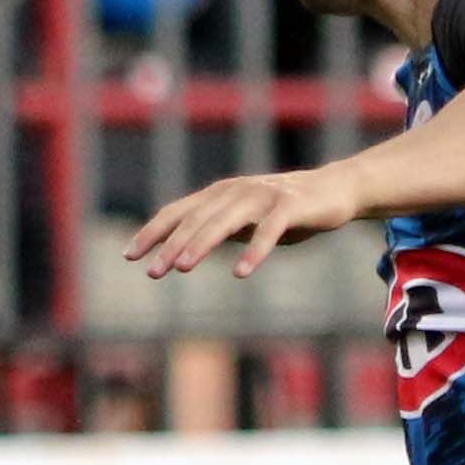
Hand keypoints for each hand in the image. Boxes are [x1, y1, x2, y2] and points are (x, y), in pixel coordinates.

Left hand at [124, 163, 363, 277]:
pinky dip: (254, 251)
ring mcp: (262, 197)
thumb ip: (216, 229)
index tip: (130, 256)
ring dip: (201, 244)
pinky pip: (269, 231)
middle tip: (153, 272)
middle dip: (170, 246)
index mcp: (220, 195)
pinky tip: (241, 273)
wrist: (334, 190)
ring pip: (224, 221)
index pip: (177, 213)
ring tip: (182, 267)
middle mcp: (235, 191)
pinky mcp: (290, 206)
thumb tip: (181, 250)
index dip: (152, 233)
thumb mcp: (244, 220)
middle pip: (195, 219)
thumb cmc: (284, 210)